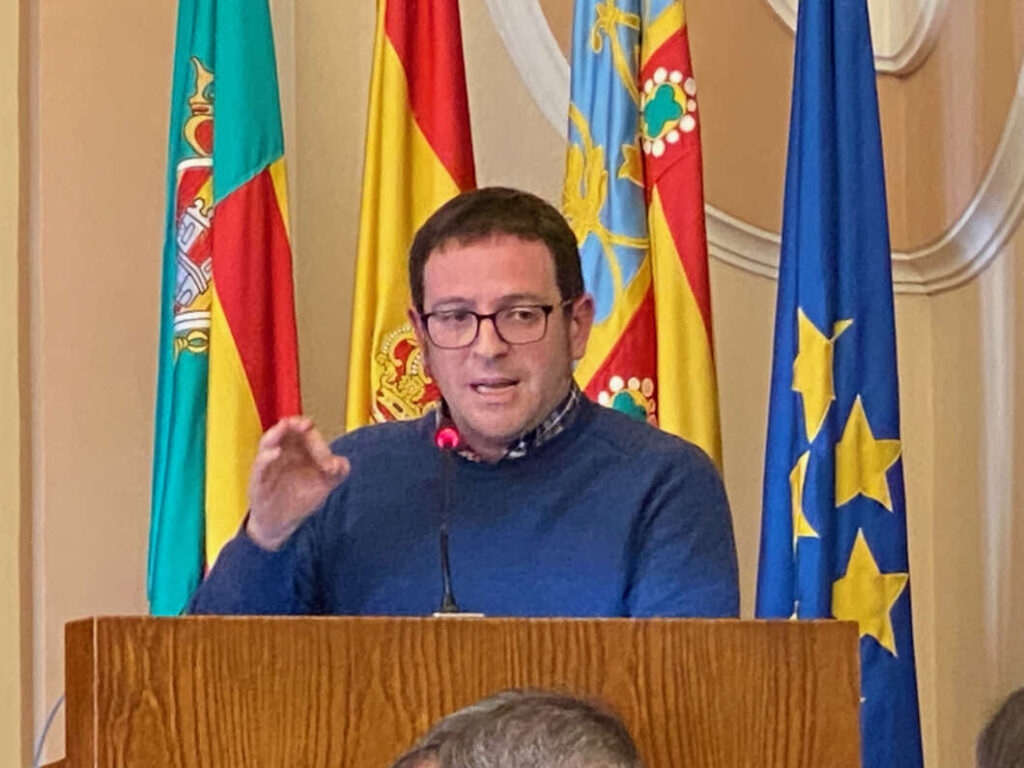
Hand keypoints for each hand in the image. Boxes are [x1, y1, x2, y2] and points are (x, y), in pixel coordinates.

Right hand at [245, 416, 349, 549]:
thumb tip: (339, 463)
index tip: (310, 426)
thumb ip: (337, 472)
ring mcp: (268, 466)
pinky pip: (260, 466)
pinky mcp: (258, 482)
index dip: (307, 428)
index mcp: (298, 450)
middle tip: (303, 423)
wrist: (280, 524)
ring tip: (286, 426)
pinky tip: (275, 453)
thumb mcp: (324, 485)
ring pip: (268, 443)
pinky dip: (266, 458)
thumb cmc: (300, 498)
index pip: (302, 432)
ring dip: (277, 434)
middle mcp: (282, 453)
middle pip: (284, 432)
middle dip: (293, 424)